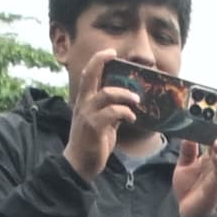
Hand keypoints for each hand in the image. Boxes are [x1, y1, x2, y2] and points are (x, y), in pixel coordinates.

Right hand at [64, 61, 141, 179]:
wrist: (80, 163)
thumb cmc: (92, 142)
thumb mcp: (102, 122)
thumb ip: (111, 110)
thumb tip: (126, 104)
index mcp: (84, 100)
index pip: (88, 74)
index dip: (97, 60)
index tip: (110, 52)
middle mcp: (83, 103)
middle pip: (89, 75)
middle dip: (100, 61)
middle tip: (114, 55)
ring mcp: (87, 114)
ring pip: (106, 93)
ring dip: (124, 94)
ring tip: (136, 99)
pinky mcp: (94, 127)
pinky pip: (112, 113)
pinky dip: (125, 112)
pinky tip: (132, 117)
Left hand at [171, 137, 216, 216]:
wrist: (187, 212)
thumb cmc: (187, 190)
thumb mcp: (183, 166)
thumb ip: (187, 151)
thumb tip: (188, 135)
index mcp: (209, 162)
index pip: (214, 144)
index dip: (215, 133)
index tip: (213, 120)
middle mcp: (216, 169)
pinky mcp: (215, 189)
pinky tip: (215, 157)